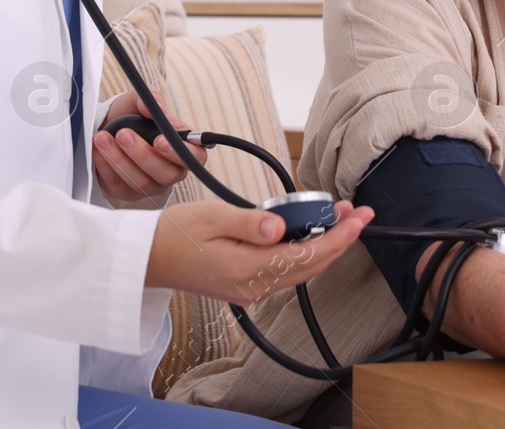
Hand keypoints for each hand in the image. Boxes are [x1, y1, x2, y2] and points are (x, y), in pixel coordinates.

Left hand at [93, 90, 205, 207]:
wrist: (106, 128)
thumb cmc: (131, 116)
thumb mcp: (139, 100)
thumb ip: (150, 98)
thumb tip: (152, 108)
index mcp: (185, 148)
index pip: (195, 158)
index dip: (179, 153)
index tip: (158, 140)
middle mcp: (172, 171)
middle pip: (166, 174)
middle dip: (142, 155)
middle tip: (123, 134)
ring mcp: (151, 185)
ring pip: (141, 182)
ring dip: (119, 159)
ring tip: (102, 137)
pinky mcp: (128, 193)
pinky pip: (119, 185)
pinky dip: (106, 166)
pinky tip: (97, 150)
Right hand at [144, 199, 373, 304]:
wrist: (146, 259)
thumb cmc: (174, 234)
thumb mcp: (211, 216)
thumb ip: (249, 221)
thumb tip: (281, 226)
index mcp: (246, 268)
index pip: (306, 255)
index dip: (338, 237)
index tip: (358, 218)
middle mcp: (253, 286)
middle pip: (311, 266)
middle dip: (340, 240)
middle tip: (357, 213)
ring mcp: (250, 290)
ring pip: (300, 270)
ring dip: (324, 246)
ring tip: (339, 219)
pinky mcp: (245, 287)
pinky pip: (284, 271)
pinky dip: (303, 253)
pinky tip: (307, 234)